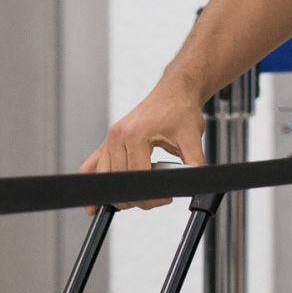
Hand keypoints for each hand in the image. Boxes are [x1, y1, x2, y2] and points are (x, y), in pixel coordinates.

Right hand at [78, 79, 206, 213]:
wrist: (175, 91)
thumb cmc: (181, 109)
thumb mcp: (192, 138)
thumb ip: (194, 164)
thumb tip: (197, 184)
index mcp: (135, 135)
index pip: (136, 178)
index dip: (152, 195)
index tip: (166, 198)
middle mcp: (117, 136)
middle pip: (118, 181)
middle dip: (138, 197)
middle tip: (159, 197)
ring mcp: (110, 138)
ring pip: (104, 177)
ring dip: (120, 192)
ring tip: (142, 193)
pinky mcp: (109, 141)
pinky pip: (93, 164)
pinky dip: (95, 180)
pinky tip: (94, 201)